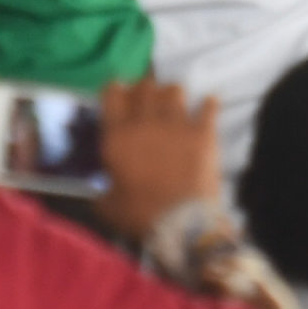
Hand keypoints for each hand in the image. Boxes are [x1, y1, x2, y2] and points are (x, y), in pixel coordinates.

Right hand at [91, 78, 224, 240]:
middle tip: (147, 100)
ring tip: (174, 104)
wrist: (181, 222)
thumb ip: (101, 192)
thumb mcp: (108, 207)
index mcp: (118, 137)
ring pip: (174, 90)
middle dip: (145, 89)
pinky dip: (208, 105)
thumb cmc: (140, 215)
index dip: (115, 89)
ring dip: (172, 94)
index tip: (119, 93)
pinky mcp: (202, 132)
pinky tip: (208, 105)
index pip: (112, 94)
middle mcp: (145, 123)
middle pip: (144, 86)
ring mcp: (176, 124)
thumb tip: (99, 193)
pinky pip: (208, 107)